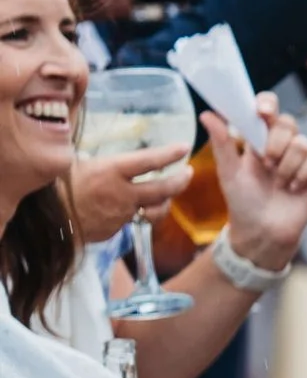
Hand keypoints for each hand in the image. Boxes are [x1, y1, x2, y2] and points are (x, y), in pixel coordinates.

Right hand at [67, 137, 186, 242]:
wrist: (46, 220)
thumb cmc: (57, 185)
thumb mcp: (78, 163)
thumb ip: (102, 163)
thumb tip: (112, 154)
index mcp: (112, 172)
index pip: (149, 160)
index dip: (169, 154)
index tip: (184, 147)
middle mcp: (122, 194)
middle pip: (162, 189)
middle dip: (180, 181)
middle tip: (188, 173)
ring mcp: (121, 215)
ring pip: (153, 210)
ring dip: (163, 202)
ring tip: (166, 195)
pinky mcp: (115, 230)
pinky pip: (131, 220)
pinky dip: (133, 214)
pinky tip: (126, 207)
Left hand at [207, 102, 306, 272]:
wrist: (262, 233)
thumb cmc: (242, 202)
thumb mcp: (228, 172)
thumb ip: (221, 142)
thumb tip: (206, 114)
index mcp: (258, 137)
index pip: (267, 107)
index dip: (268, 103)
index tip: (262, 112)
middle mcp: (281, 144)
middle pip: (288, 122)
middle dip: (276, 142)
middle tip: (266, 163)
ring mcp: (299, 158)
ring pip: (303, 143)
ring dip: (288, 165)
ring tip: (278, 182)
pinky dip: (303, 175)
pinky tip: (293, 188)